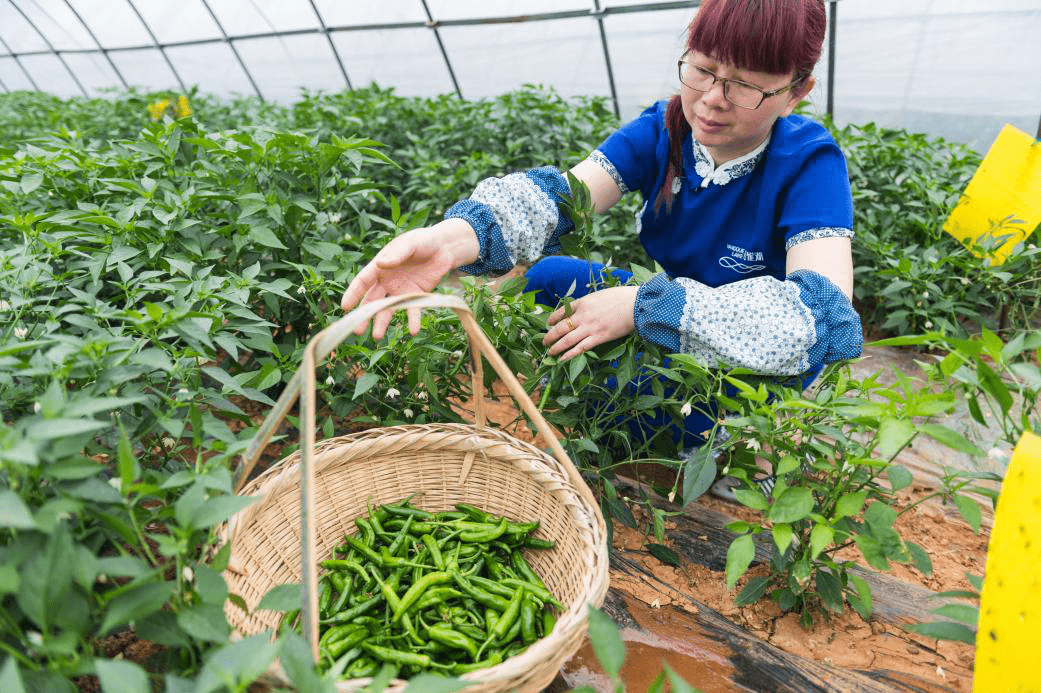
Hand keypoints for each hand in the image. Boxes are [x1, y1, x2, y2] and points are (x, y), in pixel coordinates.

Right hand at [340, 220, 478, 337]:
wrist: (445, 248)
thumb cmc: (423, 241)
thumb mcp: (410, 243)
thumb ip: (396, 254)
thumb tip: (380, 264)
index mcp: (380, 266)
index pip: (363, 281)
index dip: (353, 294)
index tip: (345, 307)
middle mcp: (387, 281)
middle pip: (372, 300)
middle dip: (364, 315)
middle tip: (357, 330)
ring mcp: (401, 290)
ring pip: (389, 309)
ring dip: (382, 322)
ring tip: (377, 337)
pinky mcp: (417, 295)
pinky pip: (413, 310)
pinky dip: (413, 320)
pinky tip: (414, 330)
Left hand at [544, 286, 638, 360]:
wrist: (636, 304)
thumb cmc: (621, 297)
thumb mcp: (600, 295)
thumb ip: (589, 303)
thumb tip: (582, 308)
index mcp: (583, 302)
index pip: (562, 311)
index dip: (553, 318)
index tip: (548, 323)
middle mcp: (583, 315)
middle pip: (561, 327)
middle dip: (550, 336)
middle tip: (544, 342)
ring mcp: (590, 327)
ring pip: (567, 340)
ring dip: (556, 347)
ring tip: (549, 352)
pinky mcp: (599, 338)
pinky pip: (581, 348)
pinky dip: (569, 354)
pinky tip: (562, 359)